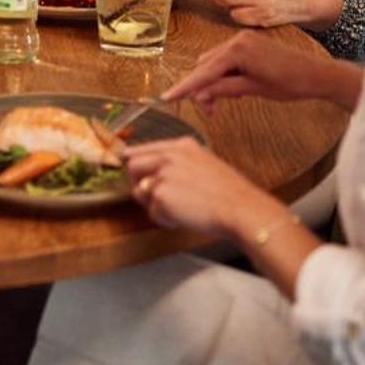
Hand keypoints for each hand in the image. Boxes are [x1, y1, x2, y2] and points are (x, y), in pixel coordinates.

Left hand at [124, 137, 269, 240]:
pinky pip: (153, 212)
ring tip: (179, 209)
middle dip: (139, 184)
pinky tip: (184, 217)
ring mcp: (162, 174)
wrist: (238, 206)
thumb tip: (156, 176)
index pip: (144, 149)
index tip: (126, 163)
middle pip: (133, 166)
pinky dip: (165, 219)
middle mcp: (168, 156)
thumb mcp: (205, 163)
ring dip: (155, 205)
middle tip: (155, 199)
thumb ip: (179, 165)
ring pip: (141, 192)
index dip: (134, 159)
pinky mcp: (160, 195)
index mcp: (181, 146)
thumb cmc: (228, 191)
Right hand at [163, 31, 349, 112]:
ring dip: (213, 82)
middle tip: (209, 111)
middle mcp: (237, 40)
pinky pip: (226, 59)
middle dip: (202, 88)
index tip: (168, 97)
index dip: (186, 87)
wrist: (317, 75)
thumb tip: (200, 94)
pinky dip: (224, 74)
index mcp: (238, 50)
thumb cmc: (290, 83)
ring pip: (214, 62)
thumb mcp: (253, 89)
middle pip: (205, 65)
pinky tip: (232, 89)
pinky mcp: (249, 44)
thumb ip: (224, 88)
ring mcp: (243, 40)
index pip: (204, 71)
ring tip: (221, 103)